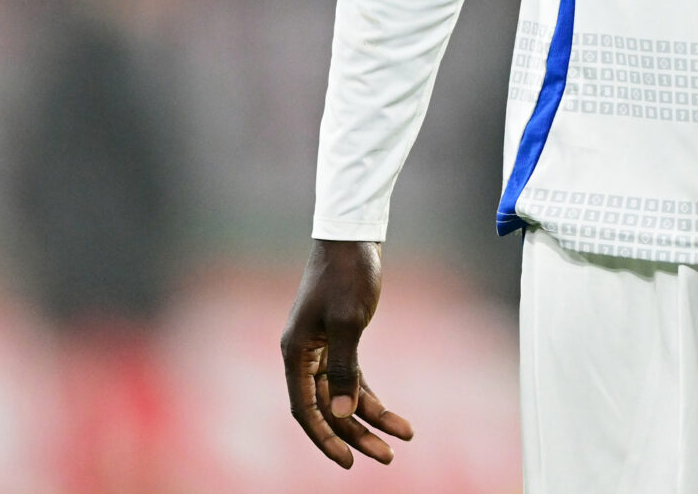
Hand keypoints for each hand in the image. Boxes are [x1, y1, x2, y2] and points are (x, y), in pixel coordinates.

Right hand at [282, 239, 414, 467]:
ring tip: (401, 440)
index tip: (349, 462)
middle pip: (328, 408)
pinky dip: (372, 398)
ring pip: (343, 397)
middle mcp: (304, 356)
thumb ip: (343, 370)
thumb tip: (342, 412)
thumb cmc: (348, 274)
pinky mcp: (340, 342)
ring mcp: (321, 350)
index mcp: (296, 353)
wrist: (353, 237)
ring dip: (370, 419)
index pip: (305, 409)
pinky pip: (353, 380)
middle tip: (388, 457)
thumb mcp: (348, 322)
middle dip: (357, 434)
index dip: (325, 438)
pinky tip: (394, 417)